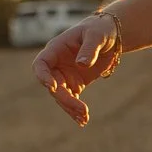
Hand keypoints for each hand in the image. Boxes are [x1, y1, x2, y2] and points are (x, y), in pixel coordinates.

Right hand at [34, 12, 123, 126]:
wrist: (110, 36)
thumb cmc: (100, 30)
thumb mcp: (97, 36)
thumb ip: (89, 49)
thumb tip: (81, 64)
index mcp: (56, 49)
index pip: (41, 64)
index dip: (43, 76)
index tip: (52, 87)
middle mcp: (57, 64)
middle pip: (53, 85)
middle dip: (65, 99)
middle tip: (81, 109)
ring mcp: (65, 75)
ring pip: (61, 96)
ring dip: (71, 108)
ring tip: (84, 118)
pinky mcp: (75, 84)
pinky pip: (72, 99)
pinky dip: (76, 110)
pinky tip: (83, 120)